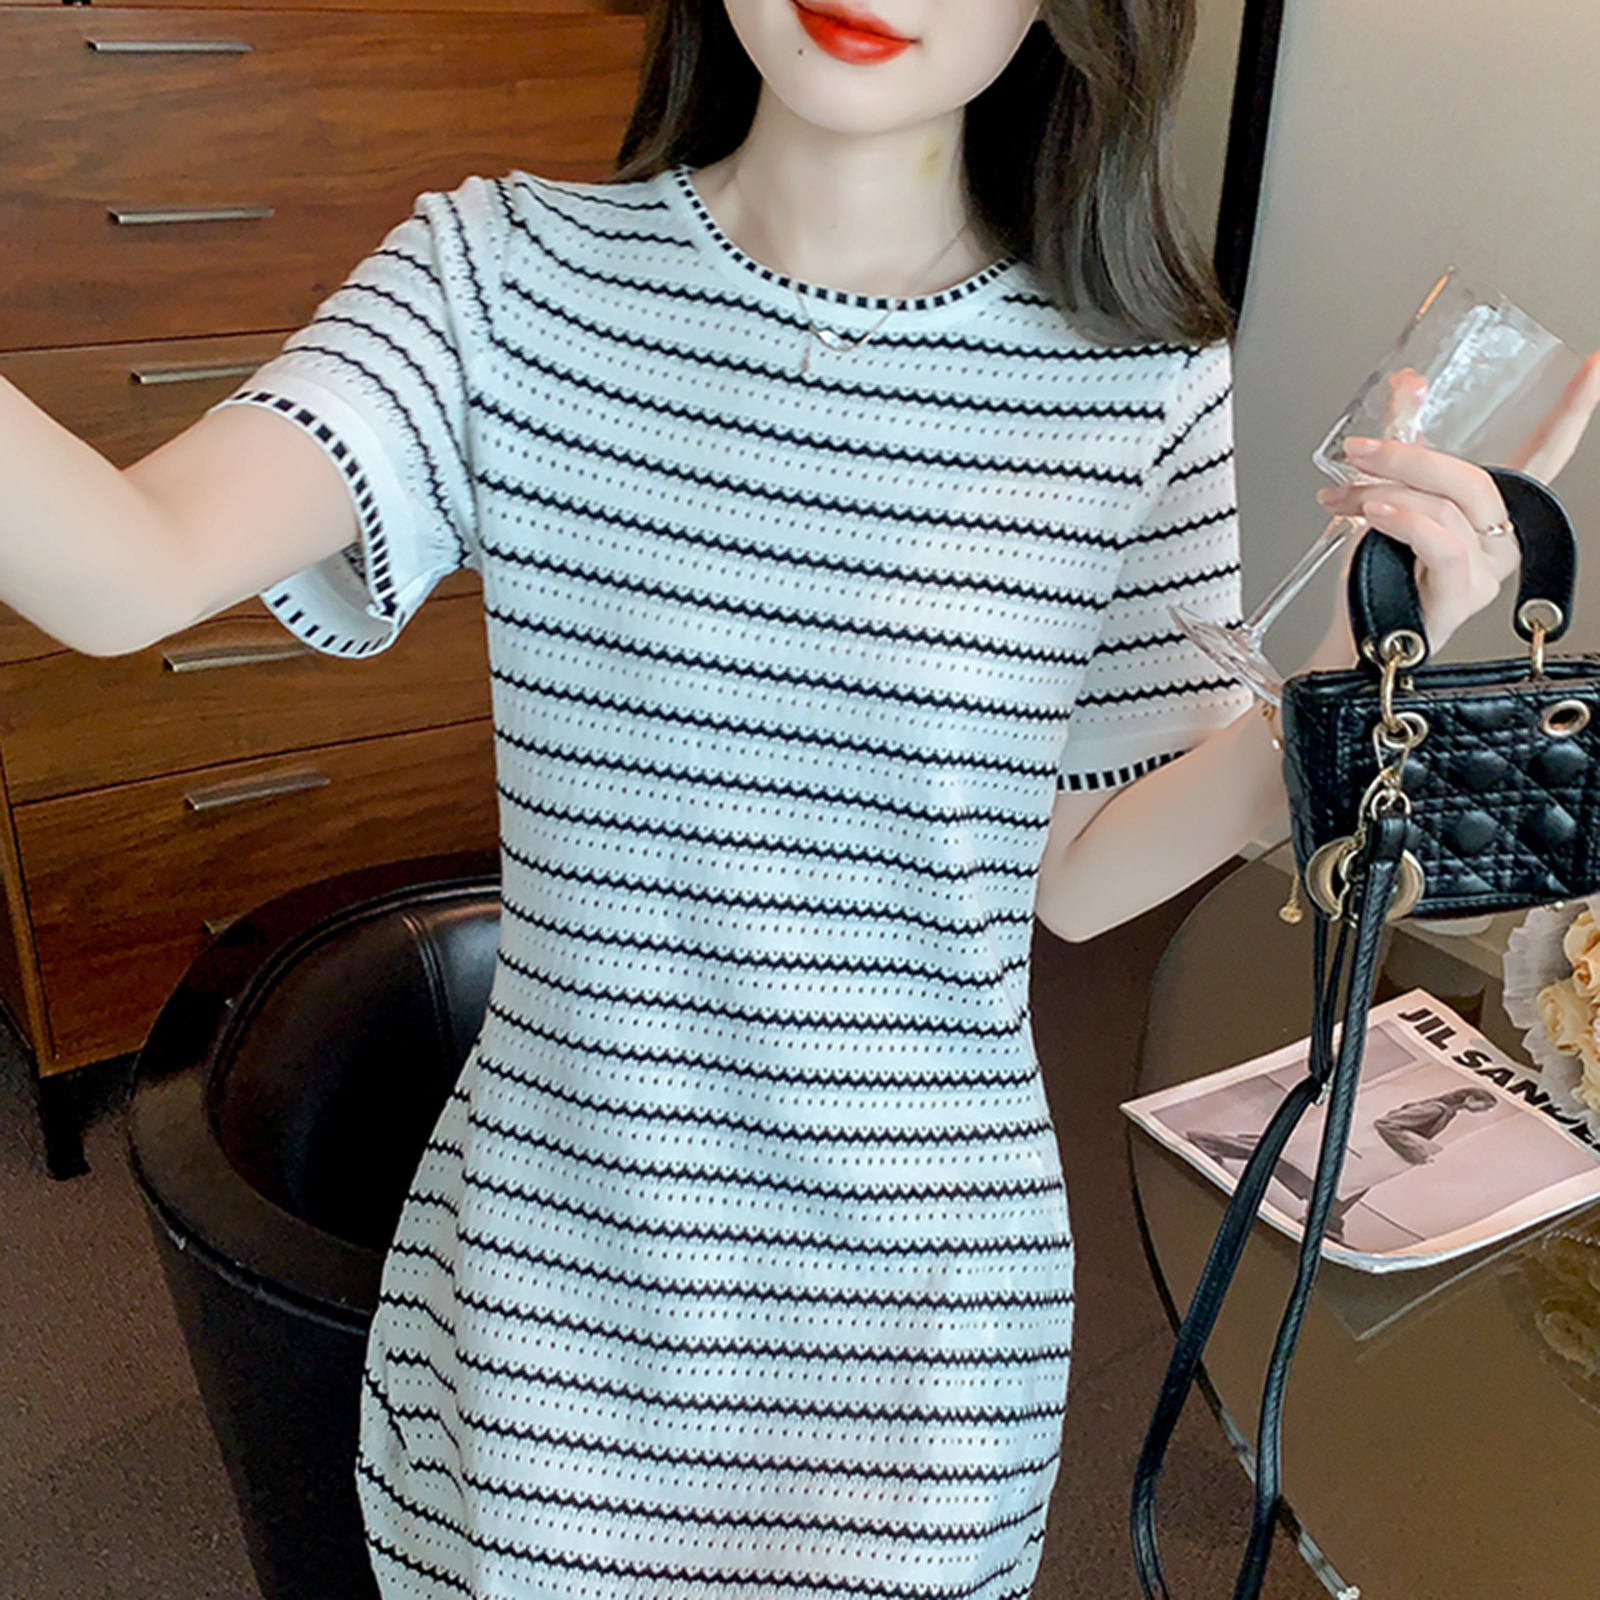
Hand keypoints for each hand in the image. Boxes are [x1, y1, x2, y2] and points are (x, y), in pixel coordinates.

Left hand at [1316, 350, 1599, 649]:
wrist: (1354, 635)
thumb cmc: (1378, 574)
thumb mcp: (1389, 494)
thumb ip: (1406, 440)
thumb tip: (1411, 382)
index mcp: (1492, 510)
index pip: (1544, 452)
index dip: (1571, 410)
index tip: (1594, 364)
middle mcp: (1500, 539)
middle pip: (1474, 478)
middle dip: (1409, 457)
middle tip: (1360, 451)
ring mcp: (1487, 571)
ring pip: (1447, 509)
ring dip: (1383, 494)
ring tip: (1343, 498)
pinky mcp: (1462, 596)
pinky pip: (1444, 545)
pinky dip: (1405, 522)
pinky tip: (1374, 513)